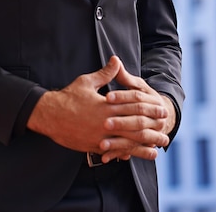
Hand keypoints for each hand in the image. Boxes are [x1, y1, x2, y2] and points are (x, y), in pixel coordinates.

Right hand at [27, 56, 169, 160]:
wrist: (50, 116)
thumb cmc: (68, 97)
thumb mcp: (87, 81)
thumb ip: (105, 74)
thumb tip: (116, 60)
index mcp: (106, 105)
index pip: (133, 106)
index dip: (149, 108)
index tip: (162, 109)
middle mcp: (105, 122)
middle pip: (134, 126)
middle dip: (152, 128)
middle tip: (166, 129)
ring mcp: (100, 136)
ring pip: (127, 142)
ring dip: (144, 145)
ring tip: (157, 148)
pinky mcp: (94, 146)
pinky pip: (114, 151)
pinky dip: (127, 154)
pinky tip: (135, 156)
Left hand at [99, 62, 175, 161]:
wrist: (164, 115)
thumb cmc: (143, 97)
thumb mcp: (136, 85)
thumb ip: (124, 76)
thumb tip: (114, 60)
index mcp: (152, 99)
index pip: (136, 97)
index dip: (122, 96)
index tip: (106, 97)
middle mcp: (155, 117)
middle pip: (138, 120)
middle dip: (121, 122)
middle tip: (104, 123)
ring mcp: (152, 132)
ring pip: (137, 138)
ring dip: (119, 142)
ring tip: (102, 144)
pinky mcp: (145, 145)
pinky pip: (133, 151)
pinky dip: (119, 154)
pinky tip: (106, 157)